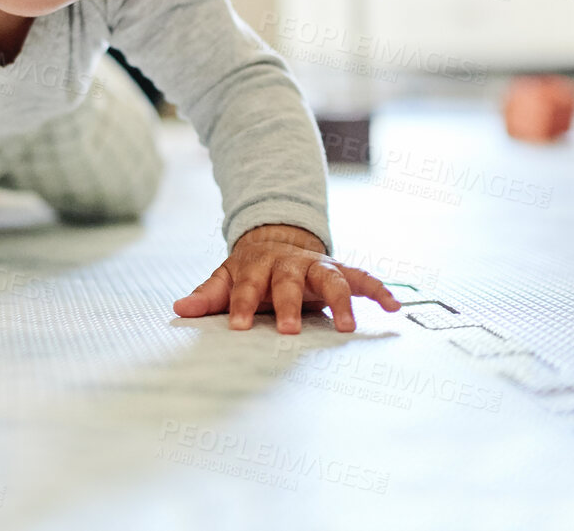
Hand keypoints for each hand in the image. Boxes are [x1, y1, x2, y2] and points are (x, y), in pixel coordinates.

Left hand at [173, 224, 399, 333]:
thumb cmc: (250, 271)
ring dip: (341, 301)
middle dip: (289, 305)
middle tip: (287, 331)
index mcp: (258, 265)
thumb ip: (208, 296)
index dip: (240, 306)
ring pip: (332, 279)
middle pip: (290, 282)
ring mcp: (318, 266)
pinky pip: (363, 279)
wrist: (277, 242)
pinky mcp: (341, 271)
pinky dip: (380, 290)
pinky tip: (394, 307)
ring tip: (348, 327)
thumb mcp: (226, 278)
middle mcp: (291, 263)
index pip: (246, 287)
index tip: (236, 327)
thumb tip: (180, 309)